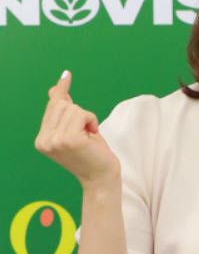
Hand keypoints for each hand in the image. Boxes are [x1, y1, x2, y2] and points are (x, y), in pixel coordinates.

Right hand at [34, 70, 120, 188]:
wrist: (101, 178)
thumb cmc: (92, 155)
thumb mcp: (75, 130)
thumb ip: (64, 113)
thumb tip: (54, 90)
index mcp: (41, 140)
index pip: (52, 107)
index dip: (61, 91)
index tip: (67, 75)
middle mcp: (43, 141)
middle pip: (61, 104)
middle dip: (79, 113)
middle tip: (86, 133)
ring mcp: (54, 140)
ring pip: (73, 108)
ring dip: (87, 119)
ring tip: (89, 137)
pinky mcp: (69, 139)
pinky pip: (82, 113)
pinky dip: (92, 121)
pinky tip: (92, 136)